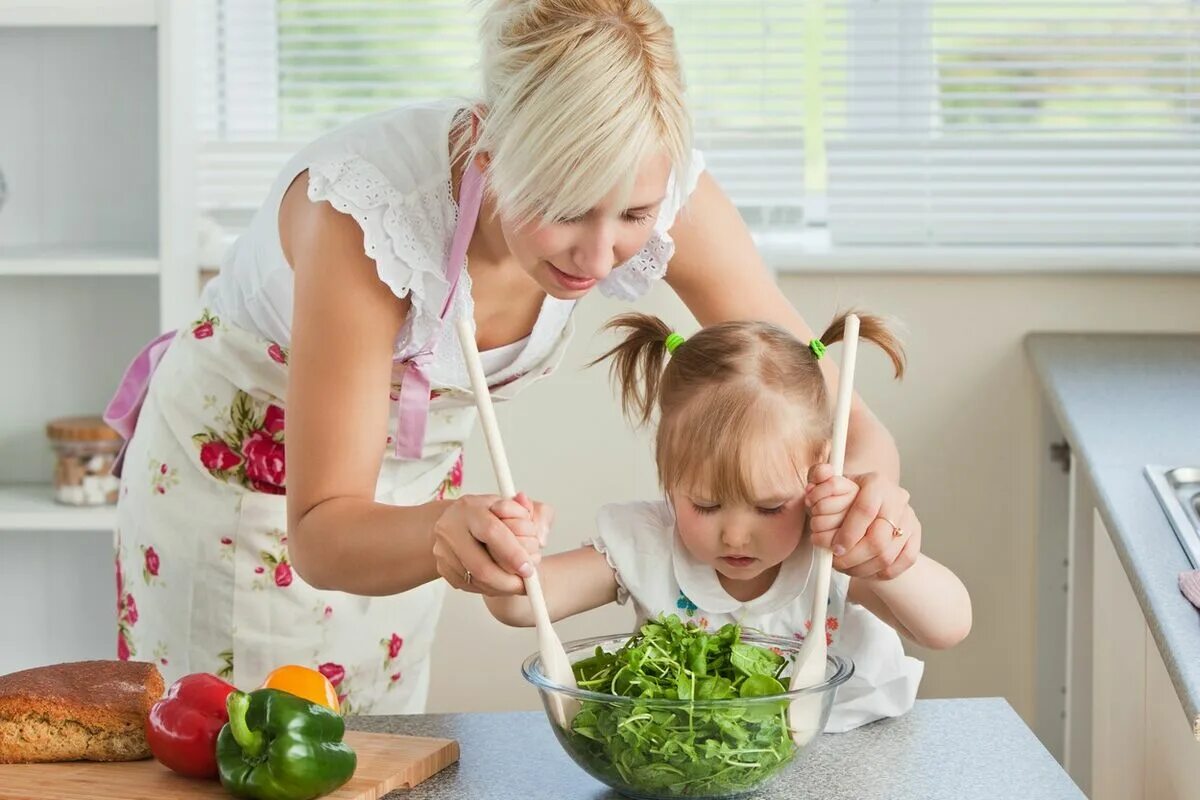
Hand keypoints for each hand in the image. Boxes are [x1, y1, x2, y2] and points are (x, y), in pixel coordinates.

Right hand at [432, 493, 553, 594]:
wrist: (457, 520)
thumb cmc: (491, 513)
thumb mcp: (517, 505)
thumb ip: (538, 514)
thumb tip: (542, 537)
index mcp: (471, 508)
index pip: (492, 532)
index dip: (513, 554)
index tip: (528, 569)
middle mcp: (451, 529)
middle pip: (480, 566)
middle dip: (508, 582)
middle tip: (526, 585)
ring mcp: (443, 550)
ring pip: (475, 581)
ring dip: (501, 589)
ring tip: (517, 584)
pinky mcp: (443, 569)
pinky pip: (469, 587)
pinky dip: (490, 589)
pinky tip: (501, 583)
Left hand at [804, 468, 920, 580]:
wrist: (872, 497)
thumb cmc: (846, 492)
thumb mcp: (829, 481)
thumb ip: (819, 476)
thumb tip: (817, 481)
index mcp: (877, 483)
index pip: (865, 510)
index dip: (848, 533)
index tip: (834, 548)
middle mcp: (897, 499)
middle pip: (879, 538)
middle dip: (853, 556)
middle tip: (837, 562)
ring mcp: (909, 519)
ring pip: (888, 555)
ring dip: (863, 568)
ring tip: (844, 568)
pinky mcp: (916, 538)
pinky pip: (902, 562)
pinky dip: (880, 572)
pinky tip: (863, 570)